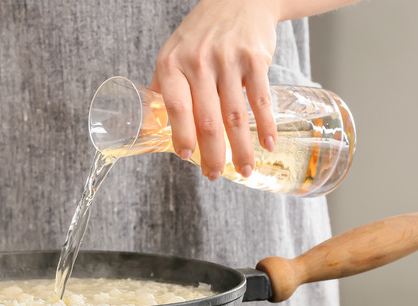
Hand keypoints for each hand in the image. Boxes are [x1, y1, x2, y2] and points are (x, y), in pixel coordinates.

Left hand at [151, 0, 278, 179]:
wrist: (238, 0)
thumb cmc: (200, 34)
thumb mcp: (172, 54)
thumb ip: (162, 89)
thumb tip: (149, 127)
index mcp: (172, 64)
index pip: (176, 107)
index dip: (182, 135)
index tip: (186, 158)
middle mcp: (198, 62)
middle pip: (208, 119)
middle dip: (213, 154)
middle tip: (214, 176)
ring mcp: (228, 60)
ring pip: (235, 115)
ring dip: (242, 148)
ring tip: (243, 170)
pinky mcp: (255, 59)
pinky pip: (260, 99)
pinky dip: (266, 125)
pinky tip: (268, 144)